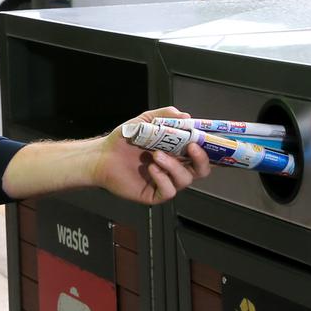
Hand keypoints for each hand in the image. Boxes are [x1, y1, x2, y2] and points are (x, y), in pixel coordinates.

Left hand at [93, 107, 210, 204]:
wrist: (103, 155)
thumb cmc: (124, 140)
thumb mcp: (144, 122)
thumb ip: (164, 116)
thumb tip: (185, 116)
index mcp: (177, 151)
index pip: (200, 152)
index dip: (208, 147)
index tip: (205, 138)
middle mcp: (174, 167)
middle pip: (201, 169)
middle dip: (201, 159)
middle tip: (191, 148)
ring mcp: (166, 181)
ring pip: (185, 180)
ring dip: (174, 166)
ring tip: (157, 155)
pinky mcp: (154, 194)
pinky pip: (169, 191)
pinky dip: (163, 178)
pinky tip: (151, 168)